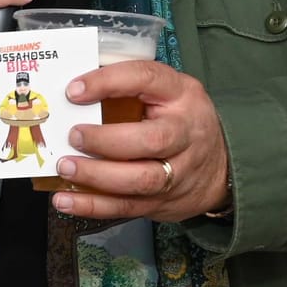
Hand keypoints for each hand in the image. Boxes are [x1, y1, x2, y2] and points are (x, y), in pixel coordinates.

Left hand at [50, 62, 230, 221]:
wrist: (221, 165)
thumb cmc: (180, 120)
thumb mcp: (166, 92)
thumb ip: (129, 88)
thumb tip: (71, 90)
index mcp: (182, 95)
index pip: (147, 79)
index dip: (109, 83)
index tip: (74, 90)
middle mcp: (185, 133)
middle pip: (152, 140)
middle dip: (106, 140)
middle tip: (73, 136)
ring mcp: (178, 172)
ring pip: (141, 179)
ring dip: (97, 176)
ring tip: (65, 167)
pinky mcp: (163, 201)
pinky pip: (126, 206)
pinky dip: (92, 206)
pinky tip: (66, 200)